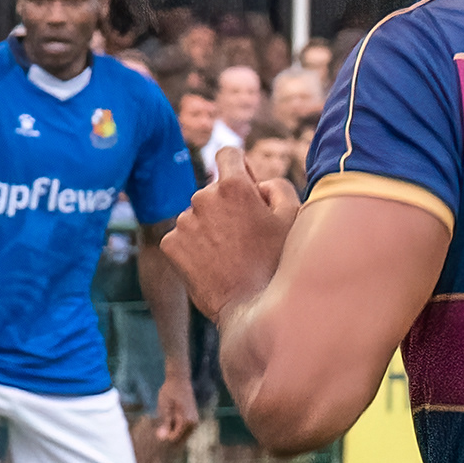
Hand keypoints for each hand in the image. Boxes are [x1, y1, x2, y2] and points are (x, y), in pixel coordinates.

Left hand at [153, 368, 199, 441]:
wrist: (179, 380)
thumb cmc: (169, 392)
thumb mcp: (164, 407)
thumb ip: (165, 423)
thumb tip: (162, 438)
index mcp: (187, 421)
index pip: (173, 439)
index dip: (163, 435)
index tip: (157, 426)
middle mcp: (194, 424)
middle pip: (178, 440)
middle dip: (168, 435)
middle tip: (162, 423)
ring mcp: (195, 423)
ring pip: (181, 437)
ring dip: (172, 432)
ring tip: (168, 418)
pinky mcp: (193, 421)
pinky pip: (183, 432)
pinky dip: (175, 429)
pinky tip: (171, 419)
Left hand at [155, 145, 295, 318]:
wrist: (251, 308)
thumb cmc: (278, 261)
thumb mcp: (293, 215)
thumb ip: (275, 185)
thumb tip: (256, 184)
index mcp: (234, 185)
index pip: (227, 154)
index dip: (238, 167)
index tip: (245, 187)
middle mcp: (203, 197)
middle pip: (212, 190)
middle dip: (226, 205)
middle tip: (245, 235)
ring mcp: (184, 222)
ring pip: (197, 215)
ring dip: (210, 227)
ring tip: (230, 254)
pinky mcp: (170, 245)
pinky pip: (182, 236)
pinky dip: (194, 246)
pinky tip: (212, 264)